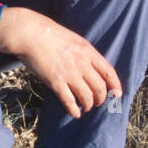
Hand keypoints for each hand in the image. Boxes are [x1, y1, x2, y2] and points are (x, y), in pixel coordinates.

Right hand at [0, 8, 122, 118]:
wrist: (30, 33)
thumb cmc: (50, 34)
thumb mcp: (74, 40)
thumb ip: (84, 53)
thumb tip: (90, 67)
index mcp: (88, 52)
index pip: (109, 72)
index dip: (115, 85)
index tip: (117, 94)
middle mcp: (82, 64)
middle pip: (100, 88)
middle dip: (101, 99)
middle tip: (97, 103)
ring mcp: (69, 73)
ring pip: (87, 97)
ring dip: (88, 105)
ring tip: (85, 107)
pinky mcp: (56, 81)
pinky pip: (69, 101)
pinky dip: (74, 110)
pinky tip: (74, 113)